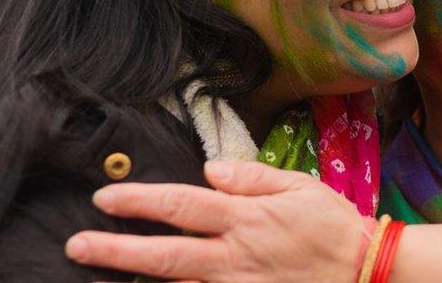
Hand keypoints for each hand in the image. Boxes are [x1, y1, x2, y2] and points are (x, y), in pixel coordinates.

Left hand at [65, 161, 367, 281]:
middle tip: (77, 245)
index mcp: (245, 218)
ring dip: (135, 279)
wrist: (364, 273)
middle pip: (164, 253)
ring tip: (97, 272)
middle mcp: (233, 256)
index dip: (138, 200)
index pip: (181, 204)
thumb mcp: (300, 186)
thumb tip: (211, 169)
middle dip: (116, 249)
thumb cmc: (332, 226)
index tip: (104, 197)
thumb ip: (252, 177)